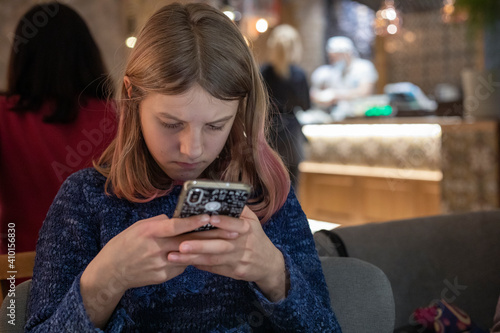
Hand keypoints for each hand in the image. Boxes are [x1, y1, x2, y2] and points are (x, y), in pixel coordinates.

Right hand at [80, 213, 221, 327]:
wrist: (111, 271)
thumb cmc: (125, 243)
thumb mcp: (139, 226)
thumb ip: (160, 222)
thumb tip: (179, 218)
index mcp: (150, 232)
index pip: (176, 225)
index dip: (194, 221)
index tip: (210, 216)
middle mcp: (156, 248)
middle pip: (189, 242)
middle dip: (211, 236)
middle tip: (232, 231)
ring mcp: (160, 264)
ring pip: (188, 255)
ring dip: (203, 248)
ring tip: (221, 241)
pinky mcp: (163, 276)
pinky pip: (181, 266)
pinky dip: (187, 259)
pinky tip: (191, 255)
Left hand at [167, 206, 288, 301]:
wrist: (268, 263)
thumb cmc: (255, 236)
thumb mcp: (252, 220)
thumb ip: (238, 209)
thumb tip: (218, 197)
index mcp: (248, 228)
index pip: (235, 224)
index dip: (223, 222)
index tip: (208, 218)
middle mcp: (243, 244)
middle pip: (220, 245)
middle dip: (200, 245)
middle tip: (180, 244)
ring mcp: (238, 260)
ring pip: (213, 259)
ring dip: (193, 258)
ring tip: (173, 256)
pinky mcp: (234, 272)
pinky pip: (214, 268)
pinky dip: (199, 265)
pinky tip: (183, 263)